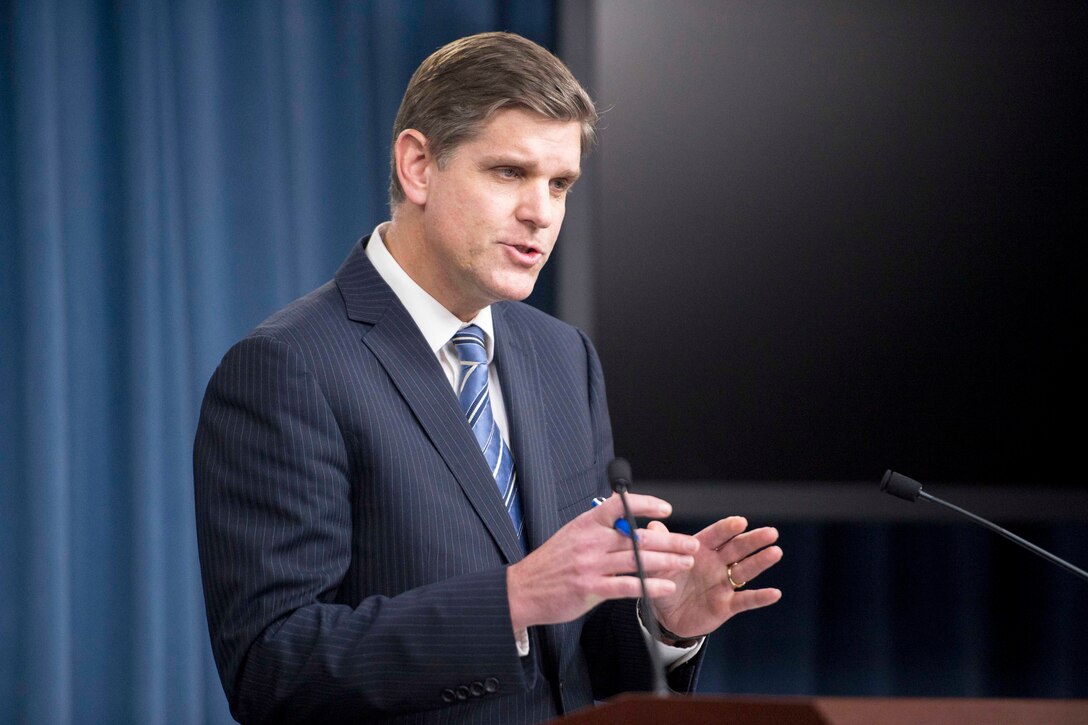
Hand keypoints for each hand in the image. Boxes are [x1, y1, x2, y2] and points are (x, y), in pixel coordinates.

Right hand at [507, 494, 697, 631]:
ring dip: (667, 562)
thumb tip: (625, 516)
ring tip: (686, 563)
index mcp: (586, 523)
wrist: (522, 589)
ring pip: (637, 560)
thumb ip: (598, 528)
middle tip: (691, 544)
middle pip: (638, 536)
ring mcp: (590, 565)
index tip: (667, 509)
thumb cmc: (551, 563)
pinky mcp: (590, 589)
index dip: (645, 504)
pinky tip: (666, 586)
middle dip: (670, 540)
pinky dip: (650, 585)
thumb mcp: (571, 535)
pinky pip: (627, 585)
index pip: (620, 506)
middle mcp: (590, 541)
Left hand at [644, 516, 781, 638]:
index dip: (728, 529)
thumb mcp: (657, 565)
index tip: (740, 521)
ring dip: (761, 562)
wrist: (666, 616)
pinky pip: (745, 600)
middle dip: (753, 540)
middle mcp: (716, 563)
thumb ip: (660, 547)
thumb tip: (653, 525)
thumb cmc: (664, 583)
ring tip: (776, 552)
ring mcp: (723, 584)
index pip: (716, 536)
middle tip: (771, 532)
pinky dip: (760, 597)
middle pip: (737, 549)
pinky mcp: (727, 605)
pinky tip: (775, 593)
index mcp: (700, 549)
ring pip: (745, 570)